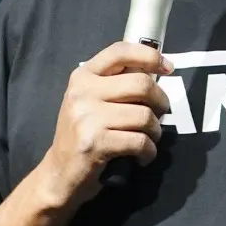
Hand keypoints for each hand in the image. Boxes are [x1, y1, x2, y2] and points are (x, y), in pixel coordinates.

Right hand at [35, 42, 173, 207]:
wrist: (58, 173)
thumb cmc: (84, 134)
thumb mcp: (92, 100)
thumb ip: (117, 82)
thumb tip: (156, 69)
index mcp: (83, 76)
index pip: (120, 51)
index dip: (150, 56)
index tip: (167, 67)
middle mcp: (82, 92)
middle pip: (141, 84)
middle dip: (160, 101)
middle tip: (160, 114)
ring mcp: (86, 117)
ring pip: (144, 115)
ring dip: (155, 130)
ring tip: (149, 138)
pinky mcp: (94, 143)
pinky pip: (139, 141)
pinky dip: (149, 151)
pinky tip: (143, 156)